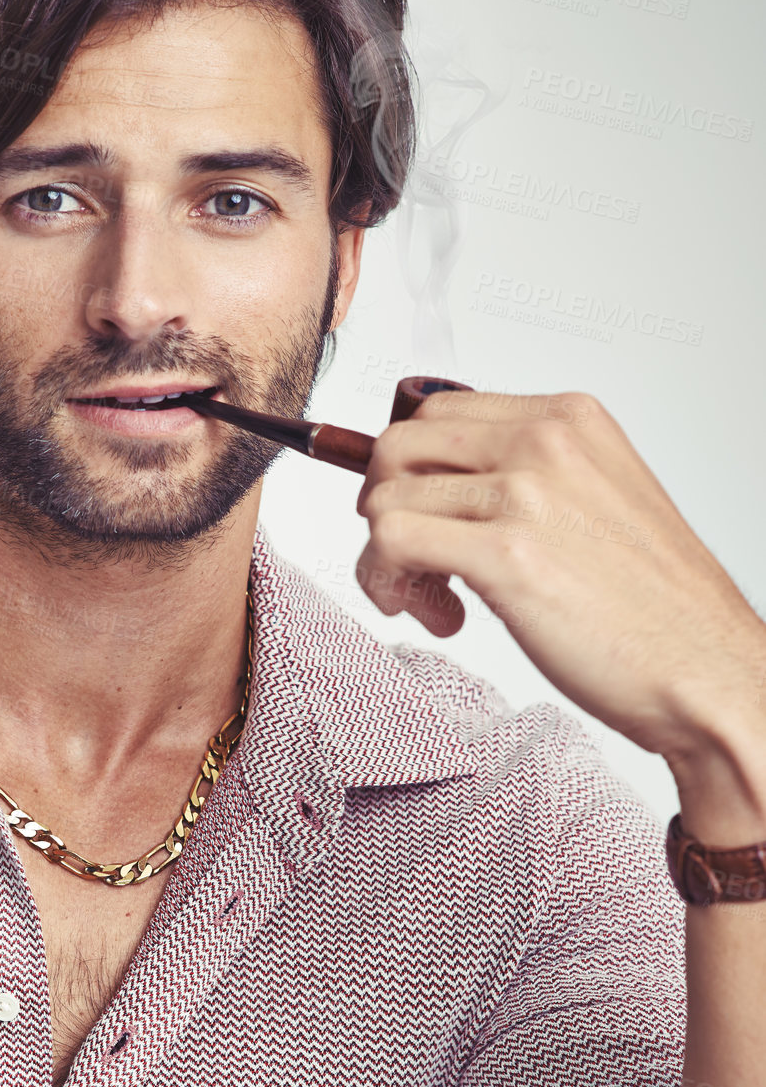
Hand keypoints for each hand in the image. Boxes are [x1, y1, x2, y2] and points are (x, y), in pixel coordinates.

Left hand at [354, 389, 765, 757]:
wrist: (703, 672)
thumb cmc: (652, 608)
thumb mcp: (594, 503)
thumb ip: (526, 478)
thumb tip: (438, 487)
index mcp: (569, 419)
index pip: (437, 413)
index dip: (410, 473)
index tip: (423, 520)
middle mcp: (546, 441)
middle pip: (399, 446)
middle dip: (383, 508)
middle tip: (411, 563)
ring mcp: (526, 493)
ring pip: (384, 500)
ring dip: (386, 562)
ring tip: (432, 603)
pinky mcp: (505, 554)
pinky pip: (391, 542)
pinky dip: (388, 583)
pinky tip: (439, 616)